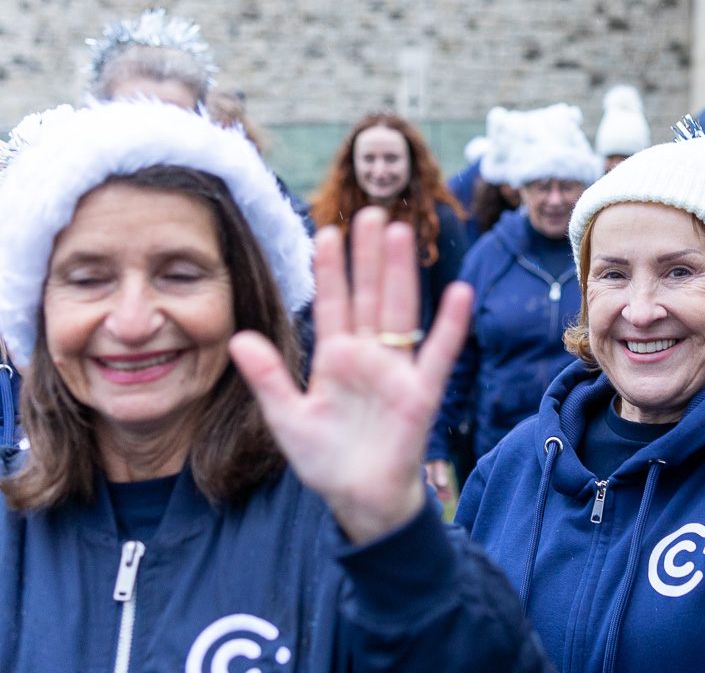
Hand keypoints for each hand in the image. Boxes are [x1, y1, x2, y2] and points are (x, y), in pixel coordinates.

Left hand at [230, 208, 472, 543]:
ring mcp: (396, 371)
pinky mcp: (421, 394)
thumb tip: (239, 338)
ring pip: (399, 312)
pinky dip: (449, 325)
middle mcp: (368, 356)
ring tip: (402, 233)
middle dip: (369, 255)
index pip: (333, 303)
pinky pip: (438, 354)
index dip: (331, 269)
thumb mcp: (287, 417)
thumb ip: (268, 377)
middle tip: (372, 211)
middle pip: (369, 296)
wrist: (360, 500)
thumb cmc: (326, 459)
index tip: (328, 231)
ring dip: (401, 274)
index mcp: (336, 358)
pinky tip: (457, 293)